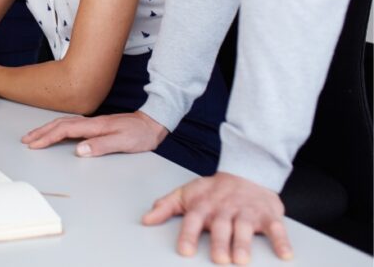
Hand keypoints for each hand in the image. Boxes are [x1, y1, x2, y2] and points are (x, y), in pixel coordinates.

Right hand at [20, 110, 167, 155]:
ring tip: (34, 137)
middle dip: (41, 132)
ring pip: (63, 124)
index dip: (48, 137)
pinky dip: (57, 129)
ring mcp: (92, 123)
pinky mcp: (95, 126)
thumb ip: (102, 145)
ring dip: (46, 130)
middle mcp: (90, 122)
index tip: (34, 145)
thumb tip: (79, 150)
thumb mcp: (124, 142)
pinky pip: (69, 126)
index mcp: (94, 125)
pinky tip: (54, 133)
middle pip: (59, 124)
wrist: (153, 123)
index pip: (65, 130)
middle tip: (26, 140)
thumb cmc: (140, 134)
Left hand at [143, 172, 292, 263]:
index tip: (185, 250)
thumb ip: (166, 207)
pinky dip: (281, 240)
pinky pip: (276, 228)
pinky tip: (284, 254)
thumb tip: (145, 219)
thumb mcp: (186, 194)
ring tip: (243, 260)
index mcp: (203, 205)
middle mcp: (224, 209)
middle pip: (221, 226)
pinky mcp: (267, 214)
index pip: (193, 220)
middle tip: (220, 260)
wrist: (246, 171)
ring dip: (244, 243)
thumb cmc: (213, 190)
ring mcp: (246, 211)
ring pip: (245, 227)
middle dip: (220, 242)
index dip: (189, 235)